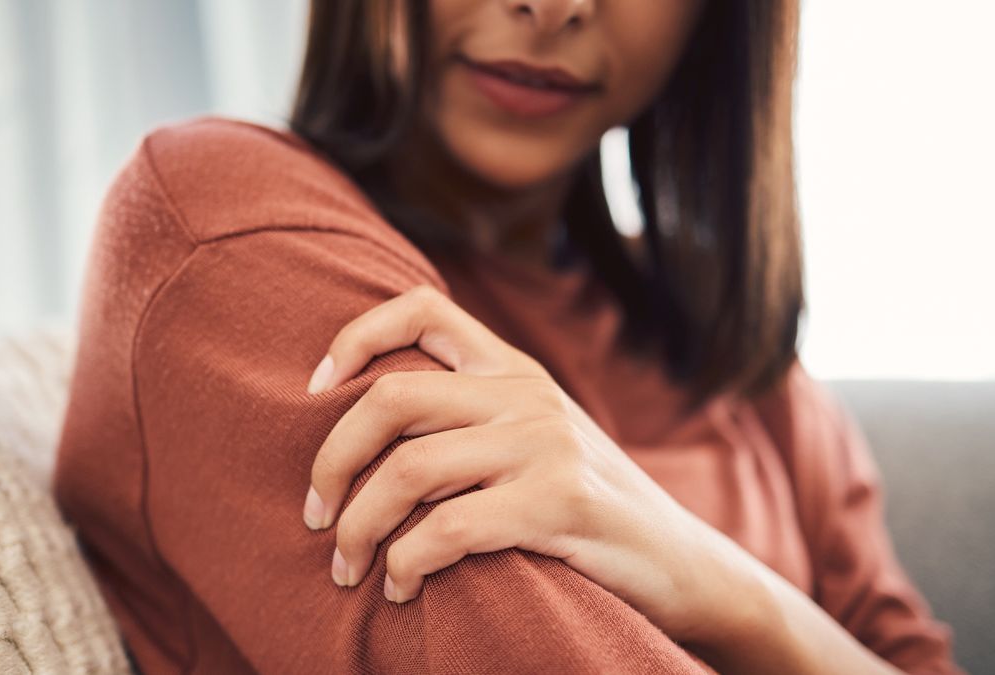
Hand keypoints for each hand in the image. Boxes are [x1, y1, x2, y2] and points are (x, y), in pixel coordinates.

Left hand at [300, 284, 763, 645]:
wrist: (679, 563)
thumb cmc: (584, 508)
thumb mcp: (533, 439)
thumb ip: (472, 417)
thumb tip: (367, 430)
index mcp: (513, 369)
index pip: (422, 308)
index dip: (355, 335)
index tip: (315, 389)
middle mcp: (526, 394)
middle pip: (390, 398)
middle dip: (331, 461)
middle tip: (315, 516)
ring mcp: (545, 444)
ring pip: (407, 471)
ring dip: (358, 529)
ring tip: (347, 569)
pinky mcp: (559, 503)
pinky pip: (445, 530)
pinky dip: (404, 565)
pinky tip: (400, 589)